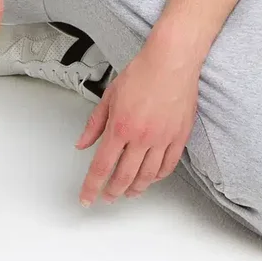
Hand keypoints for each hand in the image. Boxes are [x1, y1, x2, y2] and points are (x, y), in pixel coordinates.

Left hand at [74, 46, 198, 204]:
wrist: (171, 62)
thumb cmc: (142, 73)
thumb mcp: (109, 95)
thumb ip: (94, 123)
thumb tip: (82, 143)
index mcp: (120, 127)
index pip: (101, 166)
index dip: (91, 186)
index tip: (86, 198)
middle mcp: (141, 138)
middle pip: (124, 177)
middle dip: (113, 192)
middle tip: (107, 197)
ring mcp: (162, 140)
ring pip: (147, 177)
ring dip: (135, 189)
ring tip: (128, 192)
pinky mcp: (179, 138)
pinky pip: (168, 166)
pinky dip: (158, 177)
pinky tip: (151, 178)